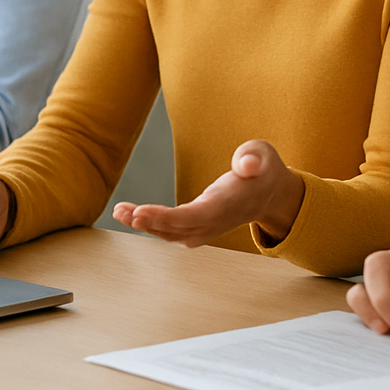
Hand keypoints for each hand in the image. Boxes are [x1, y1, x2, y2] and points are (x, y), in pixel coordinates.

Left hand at [113, 139, 304, 246]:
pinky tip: (133, 215)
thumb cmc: (262, 171)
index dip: (168, 218)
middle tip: (123, 211)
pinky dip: (152, 225)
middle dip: (148, 221)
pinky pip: (172, 231)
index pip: (196, 216)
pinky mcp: (199, 226)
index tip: (142, 212)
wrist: (270, 193)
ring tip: (120, 211)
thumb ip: (254, 157)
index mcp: (228, 204)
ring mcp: (206, 227)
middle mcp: (215, 221)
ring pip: (171, 233)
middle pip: (178, 228)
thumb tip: (247, 164)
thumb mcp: (263, 155)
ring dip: (145, 224)